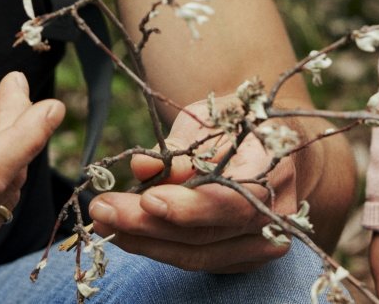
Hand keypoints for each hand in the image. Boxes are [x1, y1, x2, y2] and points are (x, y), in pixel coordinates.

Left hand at [86, 95, 298, 273]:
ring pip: (197, 254)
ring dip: (144, 240)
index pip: (235, 199)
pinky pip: (194, 259)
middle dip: (149, 224)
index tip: (148, 198)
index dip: (192, 205)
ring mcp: (262, 244)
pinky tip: (124, 231)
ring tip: (104, 221)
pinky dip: (156, 247)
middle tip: (102, 209)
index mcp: (275, 168)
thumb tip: (142, 166)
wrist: (272, 150)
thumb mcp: (208, 119)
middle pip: (208, 233)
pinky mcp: (242, 260)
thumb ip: (178, 146)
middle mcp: (275, 214)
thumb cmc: (236, 126)